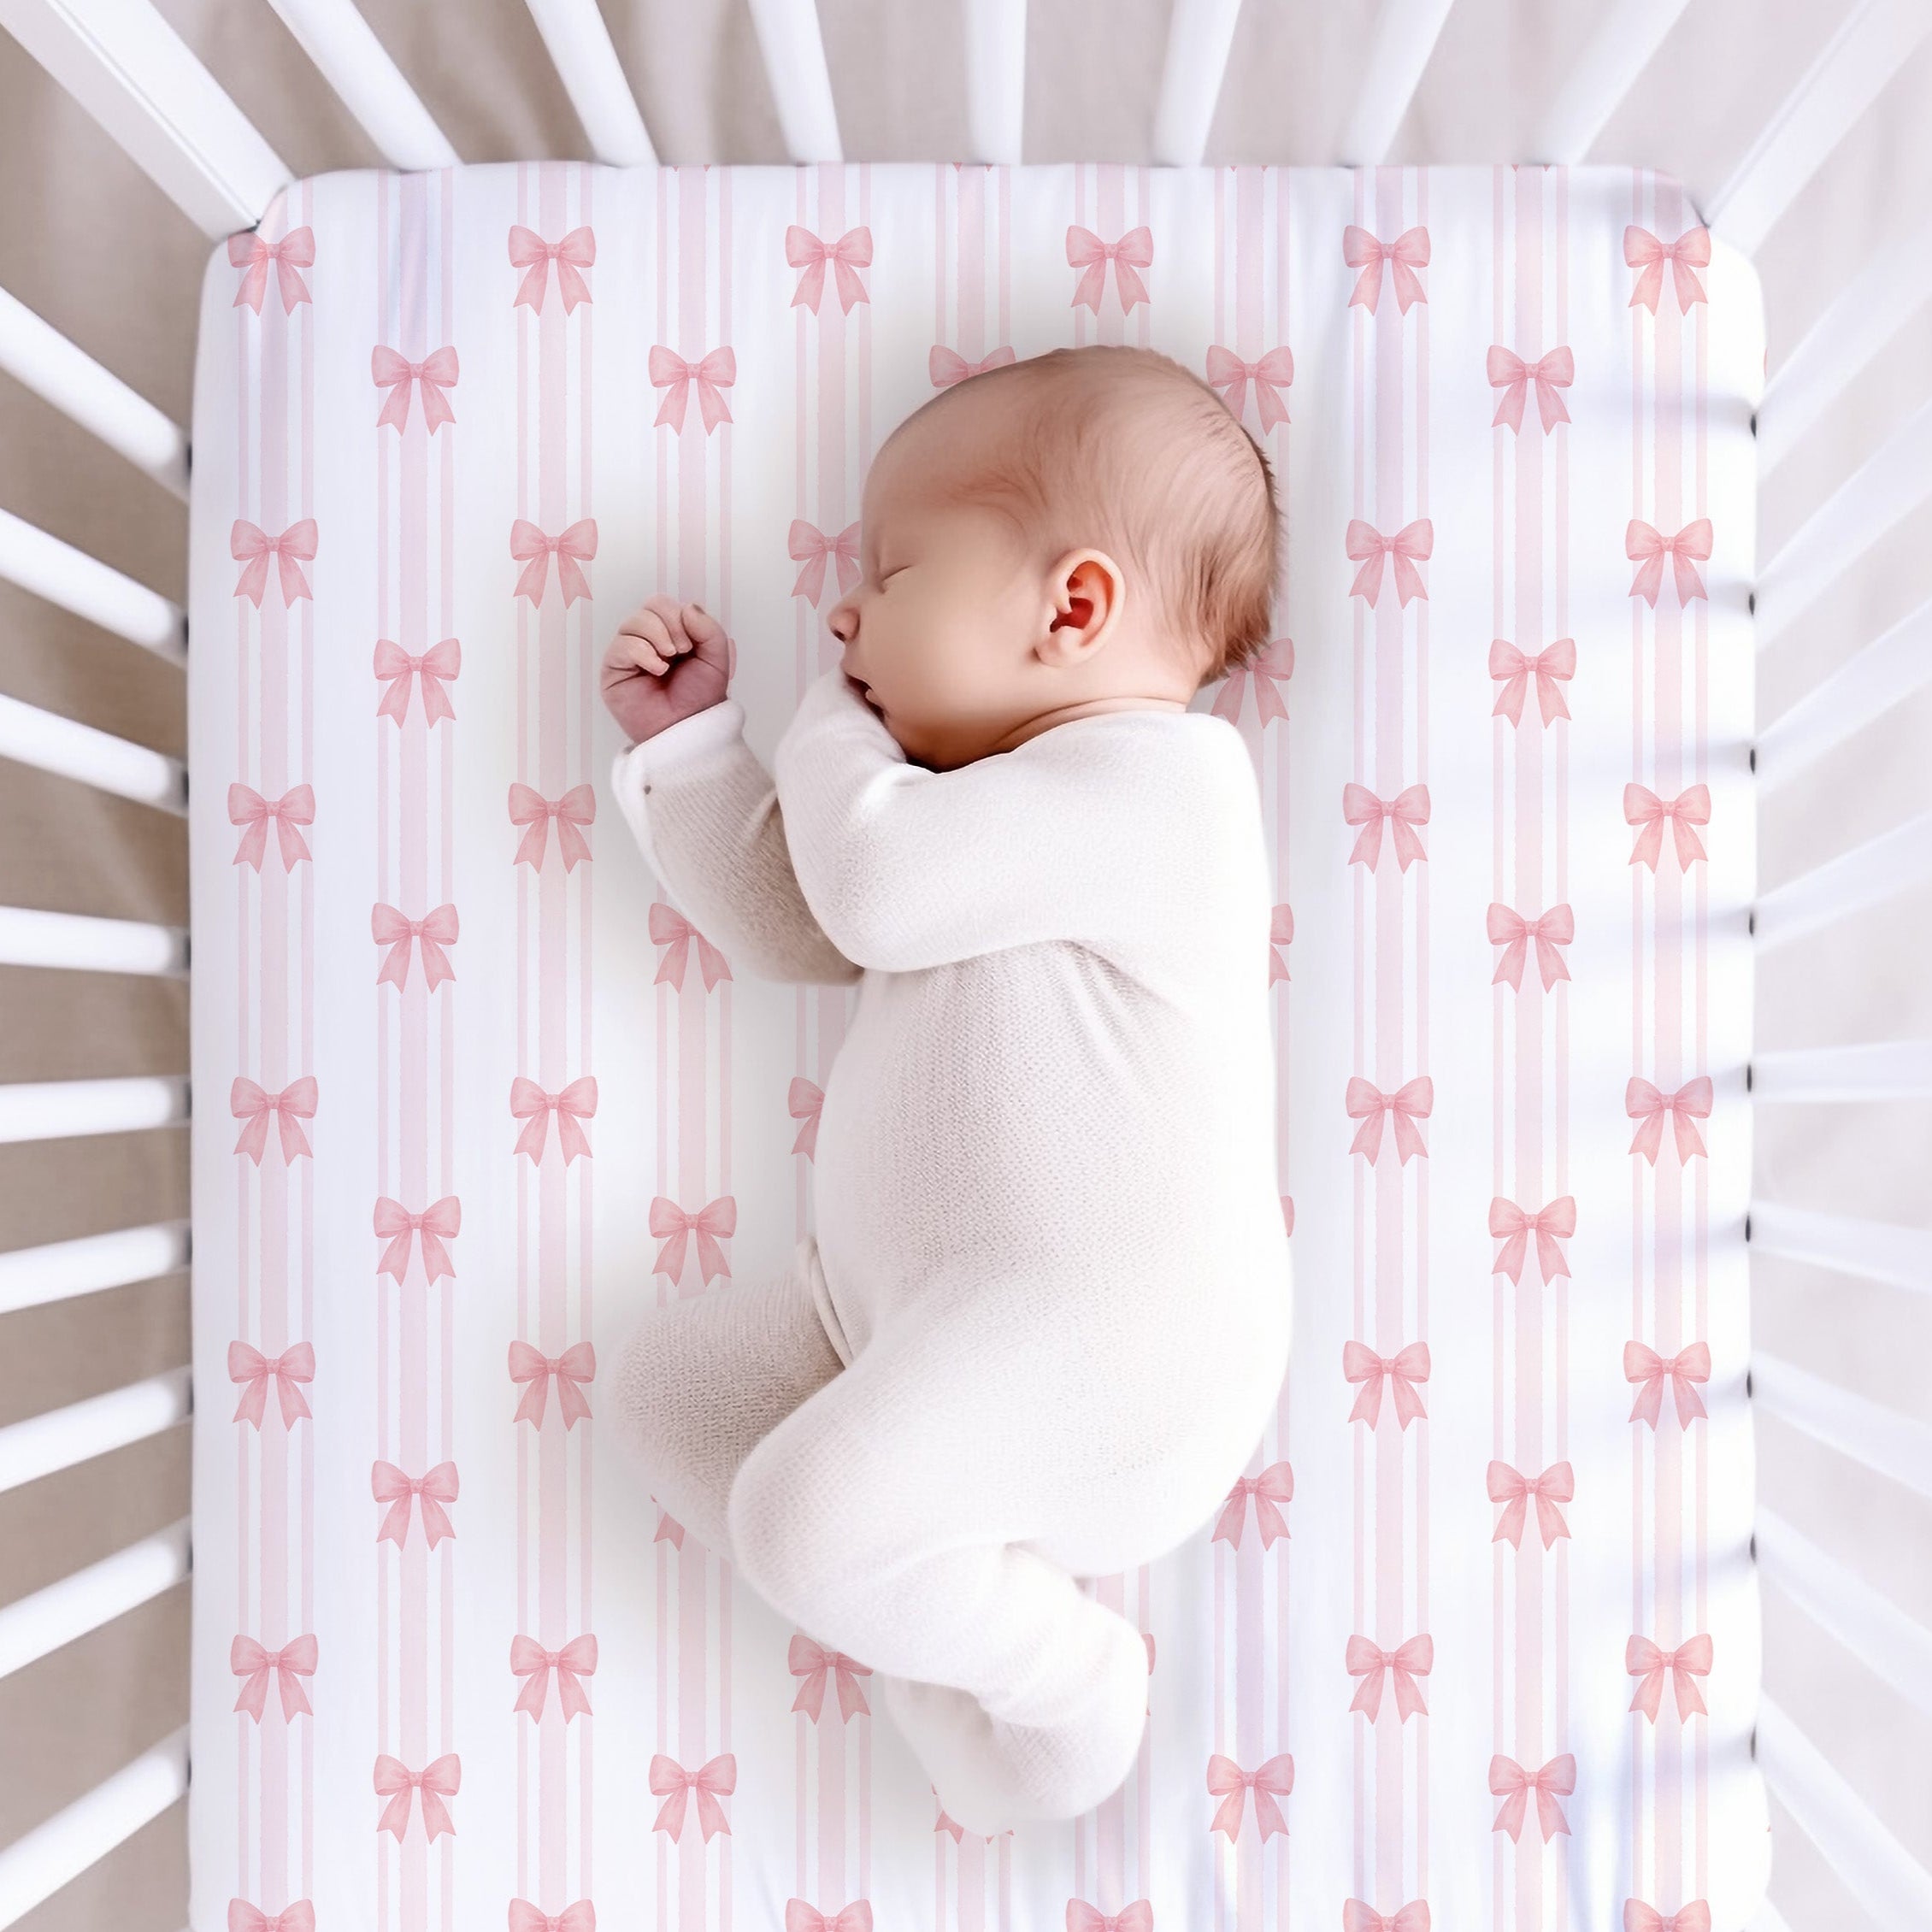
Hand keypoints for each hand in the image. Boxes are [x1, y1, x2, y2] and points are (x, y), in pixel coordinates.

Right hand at [600, 596, 735, 744]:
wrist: (688, 730)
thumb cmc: (700, 699)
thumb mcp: (717, 659)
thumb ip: (709, 629)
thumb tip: (687, 607)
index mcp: (670, 633)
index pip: (664, 604)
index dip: (680, 616)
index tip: (692, 645)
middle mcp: (647, 640)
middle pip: (649, 606)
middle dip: (670, 623)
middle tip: (682, 651)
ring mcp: (628, 654)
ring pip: (633, 621)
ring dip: (657, 636)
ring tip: (669, 661)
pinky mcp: (614, 670)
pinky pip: (622, 645)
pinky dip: (643, 652)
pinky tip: (658, 670)